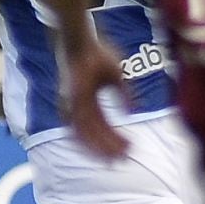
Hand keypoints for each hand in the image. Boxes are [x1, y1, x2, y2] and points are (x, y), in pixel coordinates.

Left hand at [60, 35, 129, 158]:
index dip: (115, 139)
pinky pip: (78, 126)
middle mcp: (80, 107)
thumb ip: (124, 95)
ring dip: (100, 148)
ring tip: (114, 157)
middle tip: (121, 160)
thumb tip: (134, 110)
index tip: (128, 149)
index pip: (104, 125)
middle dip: (108, 148)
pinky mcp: (71, 103)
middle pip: (94, 134)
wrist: (81, 43)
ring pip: (87, 134)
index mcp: (90, 101)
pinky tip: (96, 149)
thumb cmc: (98, 55)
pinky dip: (86, 139)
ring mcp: (73, 105)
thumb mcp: (117, 77)